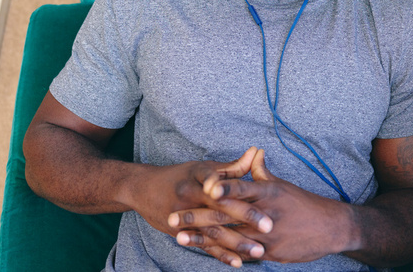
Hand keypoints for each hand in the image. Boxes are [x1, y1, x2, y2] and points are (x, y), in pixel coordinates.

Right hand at [126, 147, 271, 267]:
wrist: (143, 189)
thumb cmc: (180, 176)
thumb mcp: (204, 167)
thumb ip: (232, 166)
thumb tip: (256, 152)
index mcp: (198, 176)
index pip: (222, 184)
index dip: (238, 189)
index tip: (263, 198)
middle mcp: (190, 196)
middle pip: (220, 208)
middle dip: (245, 218)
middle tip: (269, 226)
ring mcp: (184, 216)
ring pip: (213, 231)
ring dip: (237, 243)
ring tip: (259, 250)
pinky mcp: (180, 233)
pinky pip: (204, 246)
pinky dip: (221, 255)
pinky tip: (238, 262)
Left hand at [172, 149, 355, 262]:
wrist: (330, 228)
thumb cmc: (303, 203)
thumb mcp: (282, 185)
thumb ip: (261, 172)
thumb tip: (253, 153)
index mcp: (267, 192)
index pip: (240, 187)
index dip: (221, 186)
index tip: (201, 186)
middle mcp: (264, 213)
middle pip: (226, 215)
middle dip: (197, 216)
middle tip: (172, 217)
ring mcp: (265, 235)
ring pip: (227, 237)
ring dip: (201, 239)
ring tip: (178, 238)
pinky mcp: (268, 253)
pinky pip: (240, 254)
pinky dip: (221, 254)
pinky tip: (202, 254)